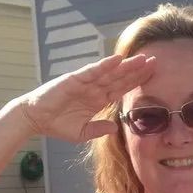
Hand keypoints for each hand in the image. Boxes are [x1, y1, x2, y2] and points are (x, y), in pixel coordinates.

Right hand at [16, 53, 154, 143]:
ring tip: (142, 59)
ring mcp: (86, 82)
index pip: (122, 88)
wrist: (36, 119)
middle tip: (156, 61)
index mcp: (98, 100)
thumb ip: (99, 129)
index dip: (137, 82)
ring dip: (126, 65)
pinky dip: (105, 65)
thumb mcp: (82, 133)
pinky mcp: (75, 79)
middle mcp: (95, 88)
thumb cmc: (57, 125)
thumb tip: (115, 127)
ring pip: (111, 72)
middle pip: (121, 77)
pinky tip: (118, 60)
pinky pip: (93, 71)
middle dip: (138, 70)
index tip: (153, 76)